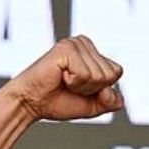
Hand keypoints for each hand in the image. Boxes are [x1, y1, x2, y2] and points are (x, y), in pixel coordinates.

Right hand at [3, 36, 123, 121]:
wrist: (32, 103)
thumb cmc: (59, 101)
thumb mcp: (93, 105)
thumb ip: (111, 101)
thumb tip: (112, 92)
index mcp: (93, 52)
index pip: (116, 72)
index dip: (102, 89)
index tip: (80, 89)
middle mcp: (85, 43)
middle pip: (110, 74)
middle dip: (92, 89)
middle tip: (70, 86)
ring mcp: (75, 43)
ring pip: (98, 76)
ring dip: (82, 87)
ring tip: (64, 81)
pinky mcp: (65, 48)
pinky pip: (85, 74)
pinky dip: (74, 83)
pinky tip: (60, 76)